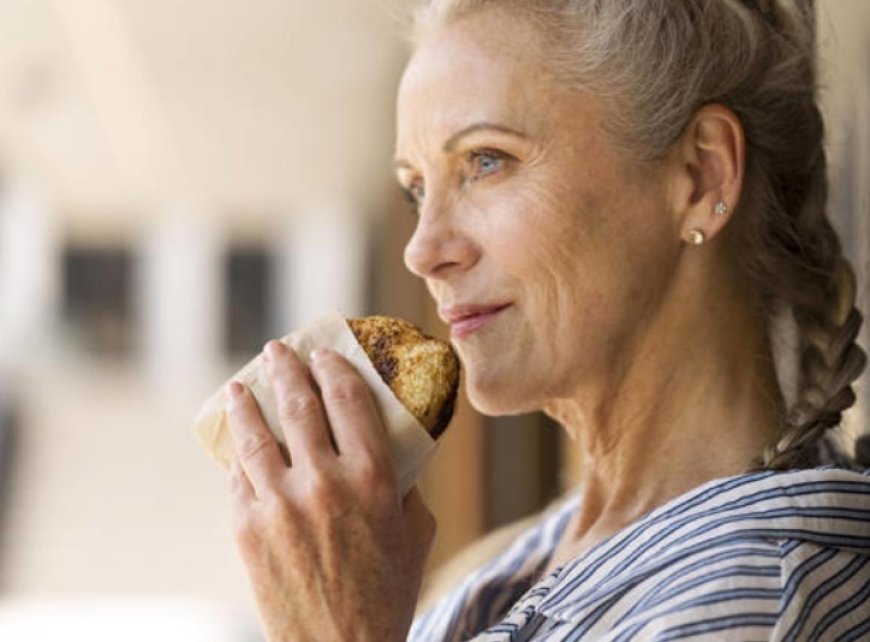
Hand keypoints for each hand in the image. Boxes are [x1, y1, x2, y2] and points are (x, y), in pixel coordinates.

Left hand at [225, 341, 435, 641]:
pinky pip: (239, 480)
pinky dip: (239, 459)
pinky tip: (238, 449)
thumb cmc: (388, 593)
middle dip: (285, 368)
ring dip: (245, 403)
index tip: (324, 354)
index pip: (348, 399)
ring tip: (238, 387)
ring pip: (256, 436)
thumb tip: (392, 453)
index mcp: (372, 476)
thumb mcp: (416, 533)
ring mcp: (280, 503)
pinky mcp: (248, 529)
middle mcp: (324, 480)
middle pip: (298, 405)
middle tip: (276, 351)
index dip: (334, 367)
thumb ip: (405, 486)